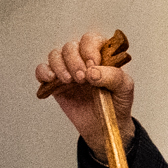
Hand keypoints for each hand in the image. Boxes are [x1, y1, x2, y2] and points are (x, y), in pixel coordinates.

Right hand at [37, 33, 135, 154]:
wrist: (105, 127)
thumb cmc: (117, 103)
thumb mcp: (125, 88)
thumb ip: (114, 76)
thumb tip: (92, 71)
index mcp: (102, 56)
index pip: (91, 40)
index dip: (89, 49)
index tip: (93, 64)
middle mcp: (83, 60)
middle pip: (71, 46)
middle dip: (75, 60)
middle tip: (82, 78)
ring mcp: (68, 71)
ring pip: (56, 55)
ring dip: (60, 66)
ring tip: (70, 81)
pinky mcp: (55, 84)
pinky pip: (43, 70)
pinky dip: (43, 71)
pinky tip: (52, 79)